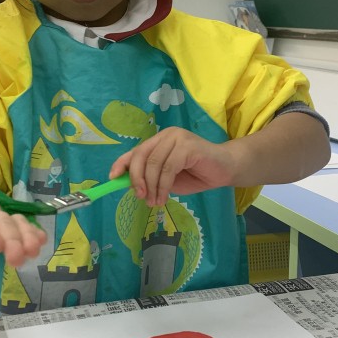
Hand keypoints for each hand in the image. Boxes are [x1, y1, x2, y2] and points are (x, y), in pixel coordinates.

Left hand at [107, 128, 236, 206]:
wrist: (226, 170)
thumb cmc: (197, 174)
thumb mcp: (167, 178)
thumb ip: (151, 177)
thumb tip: (130, 185)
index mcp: (159, 140)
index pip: (135, 150)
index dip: (121, 164)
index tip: (112, 178)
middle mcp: (166, 135)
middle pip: (141, 156)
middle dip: (136, 179)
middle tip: (140, 197)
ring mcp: (177, 139)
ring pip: (154, 165)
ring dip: (152, 187)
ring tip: (155, 202)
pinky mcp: (188, 147)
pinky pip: (168, 169)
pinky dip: (163, 186)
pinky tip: (164, 197)